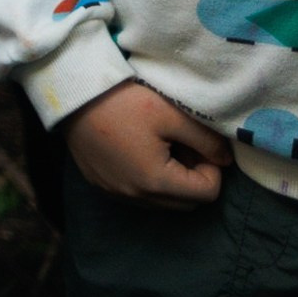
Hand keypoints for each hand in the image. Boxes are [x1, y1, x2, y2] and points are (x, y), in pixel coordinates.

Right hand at [65, 81, 230, 205]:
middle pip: (186, 203)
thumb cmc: (124, 101)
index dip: (213, 168)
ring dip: (171, 181)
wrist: (72, 93)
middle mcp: (135, 196)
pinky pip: (137, 194)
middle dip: (193, 177)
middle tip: (183, 145)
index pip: (208, 193)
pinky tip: (138, 150)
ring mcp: (115, 193)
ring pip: (162, 201)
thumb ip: (207, 141)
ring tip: (161, 147)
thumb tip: (225, 160)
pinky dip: (147, 180)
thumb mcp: (173, 114)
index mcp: (155, 182)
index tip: (200, 144)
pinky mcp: (100, 184)